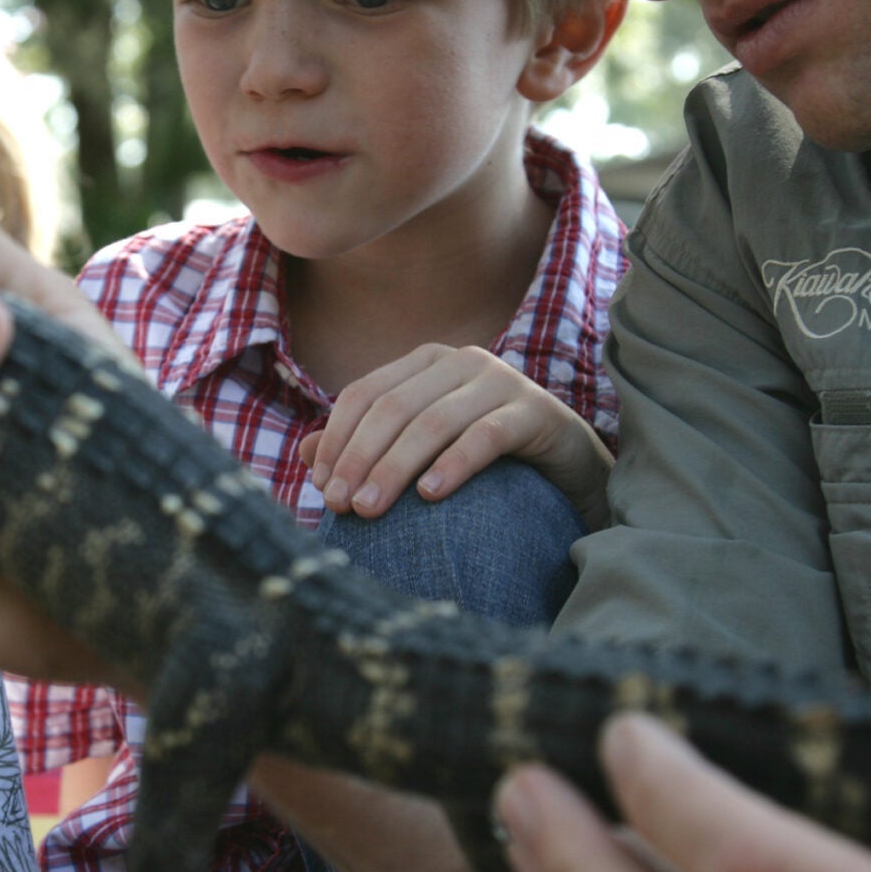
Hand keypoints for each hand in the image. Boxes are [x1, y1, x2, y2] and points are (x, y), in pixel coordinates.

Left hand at [302, 344, 610, 527]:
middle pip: (392, 407)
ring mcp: (500, 381)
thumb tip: (302, 453)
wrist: (568, 466)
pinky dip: (453, 464)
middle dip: (359, 458)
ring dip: (395, 468)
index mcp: (425, 363)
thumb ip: (368, 446)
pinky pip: (485, 436)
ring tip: (370, 510)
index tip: (321, 488)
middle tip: (340, 506)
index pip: (364, 394)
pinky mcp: (535, 410)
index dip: (336, 440)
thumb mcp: (421, 449)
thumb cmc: (485, 458)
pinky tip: (430, 496)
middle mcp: (460, 361)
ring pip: (432, 422)